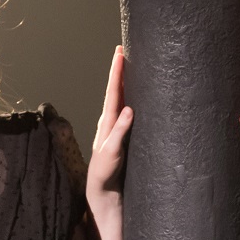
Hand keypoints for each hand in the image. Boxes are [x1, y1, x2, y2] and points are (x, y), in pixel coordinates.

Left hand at [87, 46, 132, 210]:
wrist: (103, 190)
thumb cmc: (106, 173)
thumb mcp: (112, 153)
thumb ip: (119, 132)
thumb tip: (129, 109)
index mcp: (107, 122)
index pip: (113, 91)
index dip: (117, 72)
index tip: (119, 53)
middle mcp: (110, 121)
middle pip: (116, 89)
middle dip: (120, 70)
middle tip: (124, 50)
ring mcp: (115, 127)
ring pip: (120, 98)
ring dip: (124, 81)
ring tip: (130, 65)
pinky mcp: (122, 135)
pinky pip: (126, 109)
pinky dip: (129, 97)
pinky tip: (136, 94)